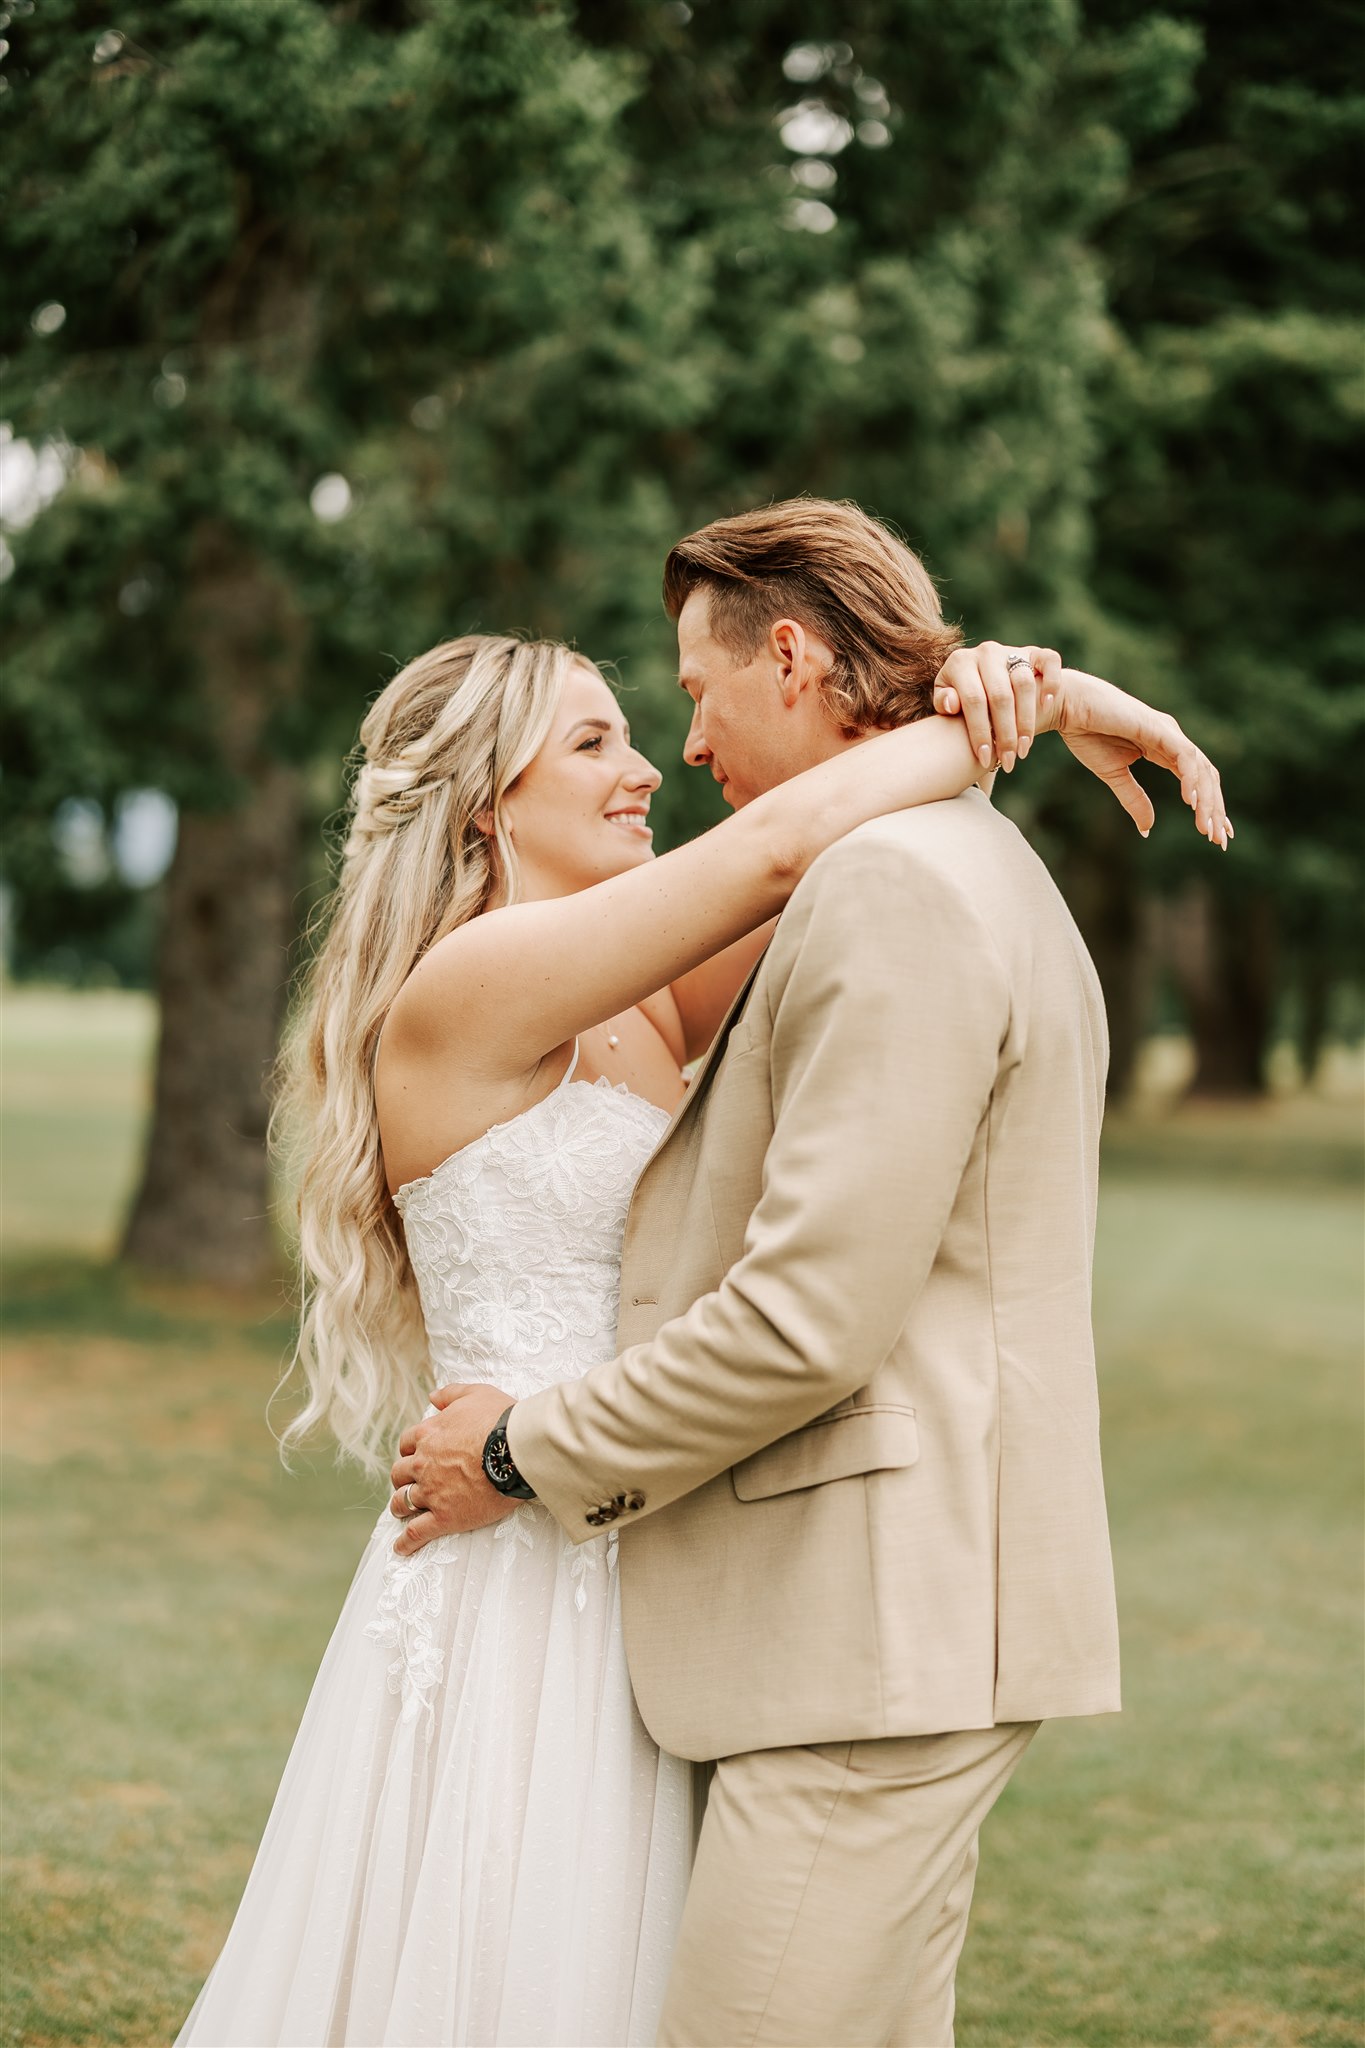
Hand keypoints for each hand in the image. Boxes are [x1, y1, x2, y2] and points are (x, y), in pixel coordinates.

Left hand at [388, 1383, 519, 1554]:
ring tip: (402, 1512)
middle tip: (409, 1483)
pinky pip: (416, 1533)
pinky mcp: (444, 1517)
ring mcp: (431, 1492)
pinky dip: (405, 1542)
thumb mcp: (476, 1394)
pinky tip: (401, 1548)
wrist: (517, 1450)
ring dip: (400, 1506)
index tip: (416, 1455)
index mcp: (428, 1435)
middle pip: (399, 1474)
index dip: (410, 1450)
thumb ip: (450, 1394)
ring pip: (402, 1502)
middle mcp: (423, 1464)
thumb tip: (432, 1397)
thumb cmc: (500, 1419)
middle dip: (402, 1478)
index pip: (406, 1443)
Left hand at [932, 641, 1062, 773]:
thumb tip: (952, 704)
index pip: (973, 699)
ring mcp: (1012, 650)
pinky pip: (1050, 662)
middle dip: (1005, 734)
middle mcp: (986, 652)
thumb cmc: (963, 697)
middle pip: (1000, 696)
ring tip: (1024, 749)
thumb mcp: (948, 700)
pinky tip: (1047, 706)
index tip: (984, 758)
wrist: (990, 678)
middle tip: (1009, 760)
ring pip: (1024, 684)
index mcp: (960, 662)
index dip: (980, 731)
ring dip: (1026, 721)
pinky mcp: (1036, 651)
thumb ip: (944, 702)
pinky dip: (1052, 683)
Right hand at [1048, 668, 1231, 844]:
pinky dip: (1190, 779)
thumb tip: (1148, 829)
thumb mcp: (1114, 776)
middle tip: (1219, 840)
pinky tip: (1191, 802)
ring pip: (1200, 770)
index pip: (1197, 781)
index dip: (1209, 808)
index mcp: (1164, 748)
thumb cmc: (1087, 734)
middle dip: (1215, 810)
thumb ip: (1134, 800)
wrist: (1068, 706)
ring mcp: (1168, 732)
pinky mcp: (1158, 728)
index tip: (1216, 836)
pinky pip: (1184, 756)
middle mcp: (1172, 739)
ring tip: (1207, 828)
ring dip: (1207, 801)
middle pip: (1206, 778)